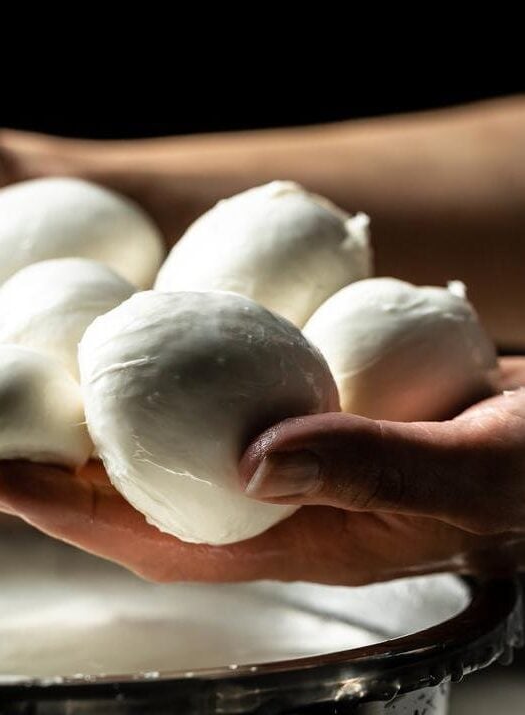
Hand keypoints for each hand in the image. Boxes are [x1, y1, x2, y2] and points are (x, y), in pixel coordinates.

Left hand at [1, 358, 523, 584]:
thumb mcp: (469, 467)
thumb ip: (373, 465)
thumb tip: (256, 458)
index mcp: (318, 535)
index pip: (170, 538)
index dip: (79, 513)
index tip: (6, 478)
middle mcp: (293, 505)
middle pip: (153, 501)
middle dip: (67, 475)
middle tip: (0, 433)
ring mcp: (300, 462)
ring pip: (181, 455)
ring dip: (110, 431)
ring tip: (48, 394)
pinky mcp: (315, 419)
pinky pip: (226, 408)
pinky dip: (176, 389)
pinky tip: (151, 357)